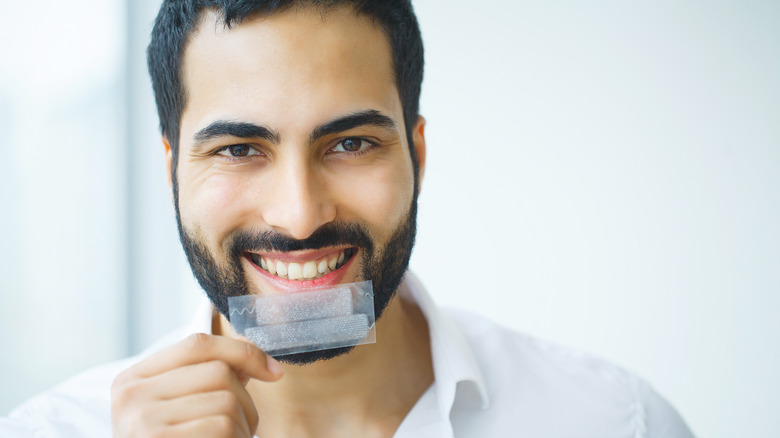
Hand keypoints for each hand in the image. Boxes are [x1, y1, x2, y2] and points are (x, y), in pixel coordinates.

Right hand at [111, 333, 283, 437]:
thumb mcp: (179, 410)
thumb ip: (209, 379)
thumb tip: (258, 359)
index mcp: (133, 380)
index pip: (197, 343)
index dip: (243, 351)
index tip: (275, 372)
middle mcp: (131, 396)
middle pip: (219, 372)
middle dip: (245, 401)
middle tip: (239, 430)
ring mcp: (142, 421)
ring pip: (227, 400)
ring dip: (243, 427)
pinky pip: (222, 427)